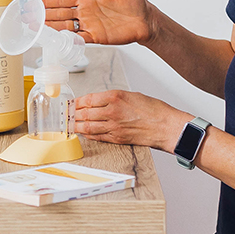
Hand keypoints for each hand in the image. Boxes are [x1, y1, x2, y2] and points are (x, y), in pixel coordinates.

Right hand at [42, 0, 157, 45]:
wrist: (146, 19)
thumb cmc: (133, 0)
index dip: (48, 1)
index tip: (34, 1)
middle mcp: (85, 12)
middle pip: (59, 14)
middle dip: (43, 15)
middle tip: (28, 17)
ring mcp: (89, 25)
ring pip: (65, 27)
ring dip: (50, 28)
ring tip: (36, 28)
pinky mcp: (96, 37)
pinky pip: (78, 38)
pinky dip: (67, 39)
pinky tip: (56, 39)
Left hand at [74, 90, 191, 151]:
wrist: (167, 126)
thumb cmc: (154, 110)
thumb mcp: (132, 95)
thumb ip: (114, 98)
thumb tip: (99, 101)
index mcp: (115, 96)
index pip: (88, 99)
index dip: (77, 102)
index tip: (72, 103)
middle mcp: (112, 111)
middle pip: (85, 113)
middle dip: (73, 114)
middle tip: (67, 115)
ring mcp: (113, 126)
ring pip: (88, 126)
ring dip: (77, 125)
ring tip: (70, 124)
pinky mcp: (117, 138)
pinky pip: (97, 136)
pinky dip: (88, 134)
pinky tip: (83, 133)